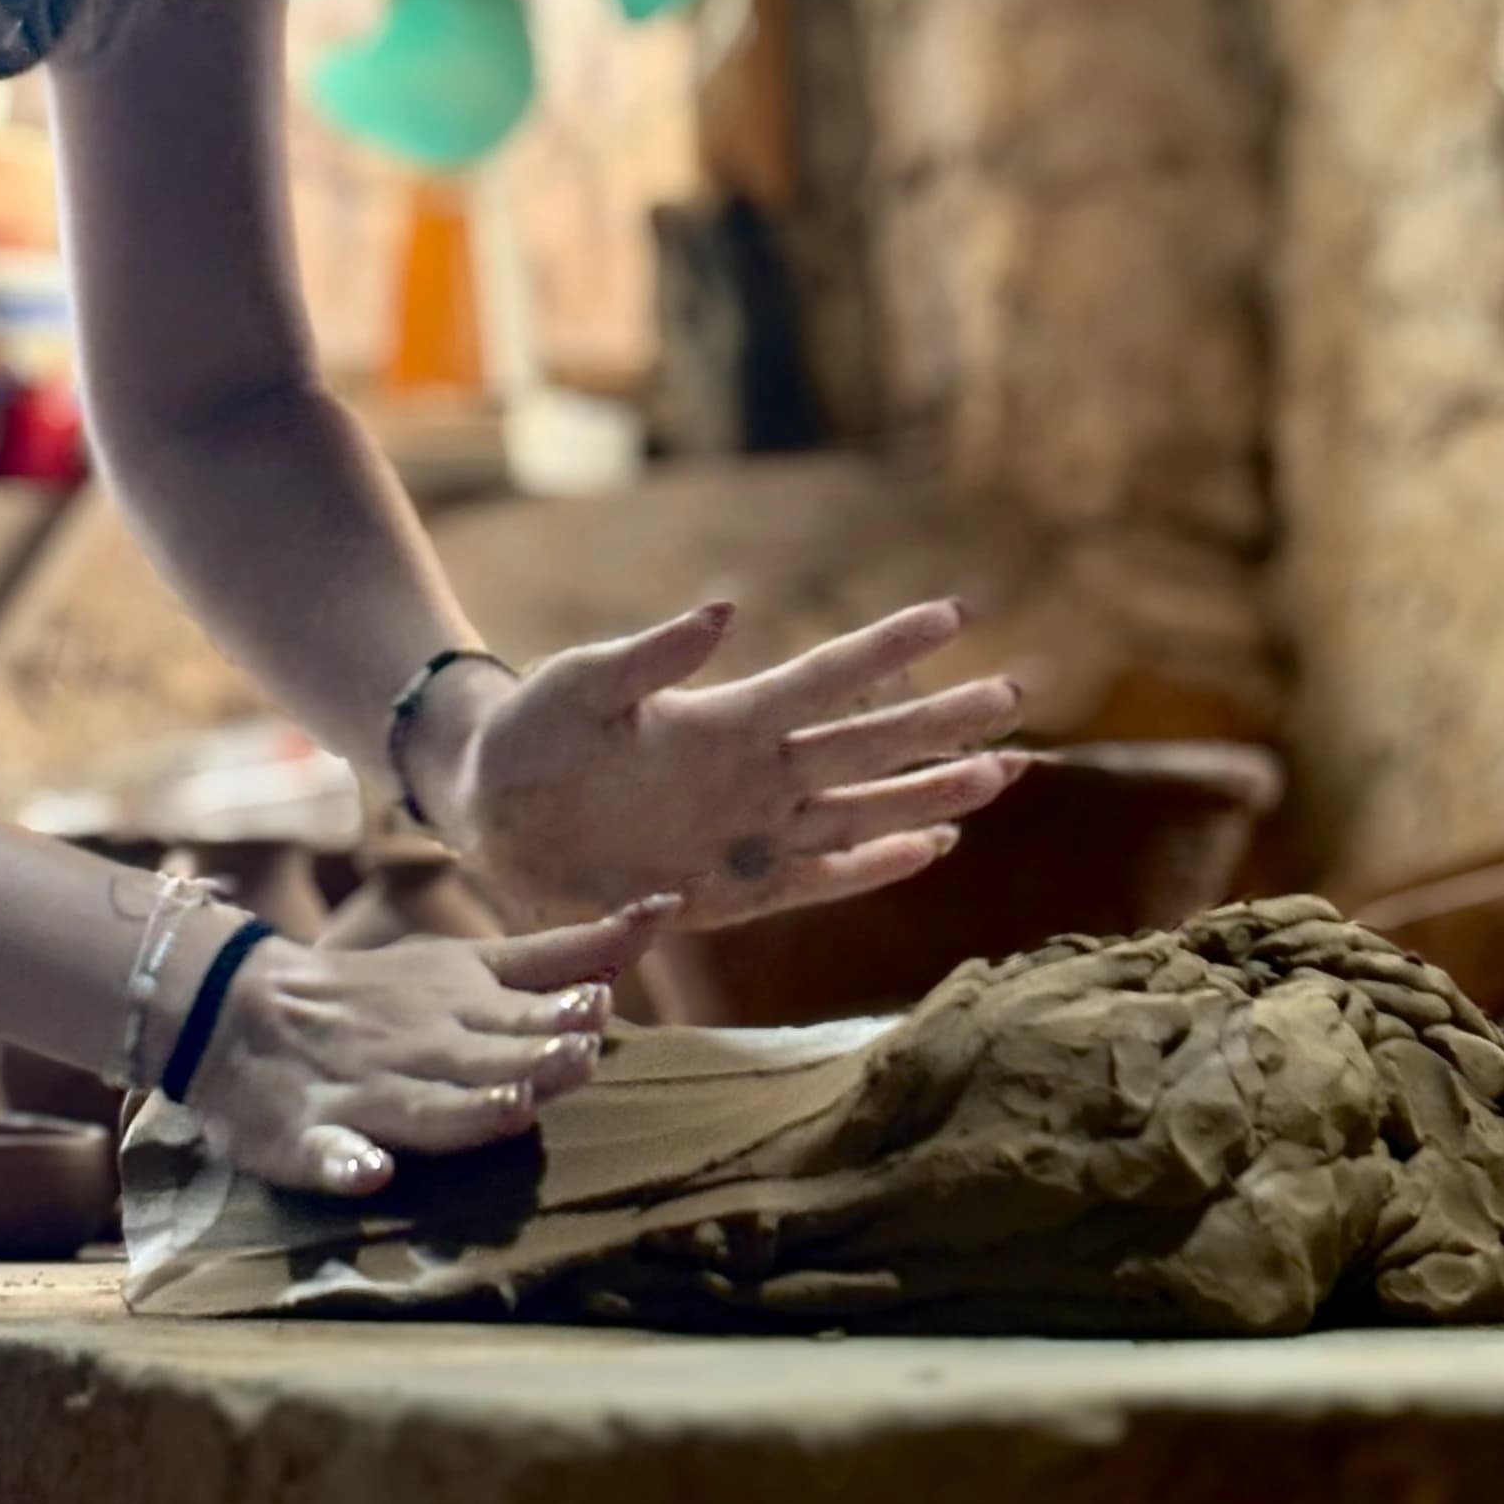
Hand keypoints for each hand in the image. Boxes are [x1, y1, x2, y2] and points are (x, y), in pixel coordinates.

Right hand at [185, 898, 676, 1194]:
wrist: (241, 1008)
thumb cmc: (387, 994)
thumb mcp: (474, 960)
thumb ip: (565, 949)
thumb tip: (667, 908)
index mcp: (458, 1004)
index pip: (520, 1013)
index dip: (560, 1017)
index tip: (596, 1009)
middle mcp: (419, 1047)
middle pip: (484, 1060)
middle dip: (531, 1062)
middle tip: (574, 1058)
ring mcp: (364, 1093)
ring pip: (421, 1108)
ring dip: (464, 1111)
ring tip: (505, 1111)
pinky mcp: (310, 1136)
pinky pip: (328, 1154)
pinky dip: (348, 1162)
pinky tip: (370, 1171)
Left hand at [422, 599, 1027, 932]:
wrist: (486, 812)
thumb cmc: (532, 732)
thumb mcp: (582, 685)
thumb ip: (651, 655)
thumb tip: (725, 610)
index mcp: (725, 718)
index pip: (826, 678)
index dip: (890, 647)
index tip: (957, 614)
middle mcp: (752, 775)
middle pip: (866, 744)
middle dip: (941, 722)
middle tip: (1018, 695)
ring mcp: (745, 834)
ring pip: (859, 812)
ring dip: (929, 795)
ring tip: (1004, 772)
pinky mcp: (726, 894)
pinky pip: (812, 881)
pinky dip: (871, 869)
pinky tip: (930, 850)